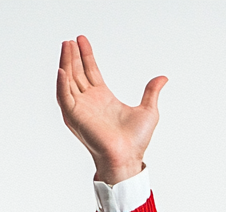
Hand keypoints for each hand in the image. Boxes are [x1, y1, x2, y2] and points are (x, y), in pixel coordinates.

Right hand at [56, 35, 166, 184]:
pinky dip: (62, 83)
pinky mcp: (75, 117)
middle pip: (77, 72)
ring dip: (66, 63)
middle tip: (70, 40)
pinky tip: (63, 70)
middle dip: (73, 55)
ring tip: (65, 46)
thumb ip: (151, 92)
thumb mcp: (148, 111)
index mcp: (103, 98)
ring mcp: (80, 108)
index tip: (81, 40)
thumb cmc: (136, 141)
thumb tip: (163, 78)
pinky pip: (64, 97)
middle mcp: (89, 101)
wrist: (128, 158)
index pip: (90, 71)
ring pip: (68, 80)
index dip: (86, 55)